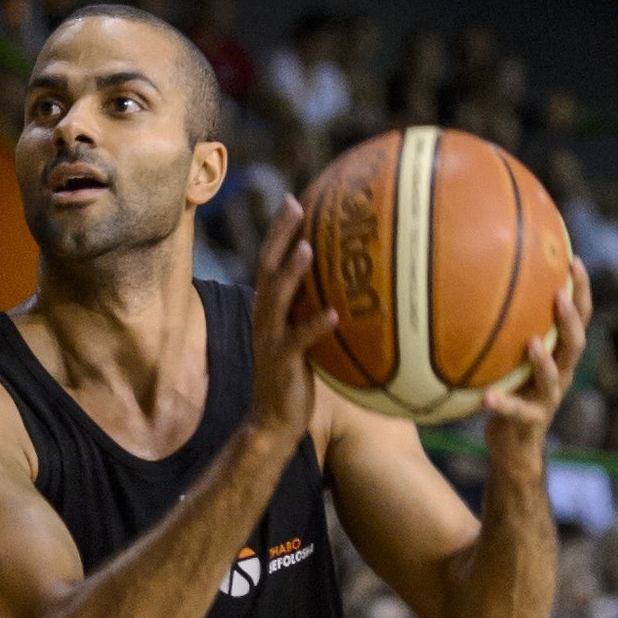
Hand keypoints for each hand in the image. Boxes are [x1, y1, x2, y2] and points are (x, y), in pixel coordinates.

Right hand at [247, 194, 338, 443]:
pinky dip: (314, 326)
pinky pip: (298, 340)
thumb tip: (353, 289)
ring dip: (291, 273)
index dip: (280, 230)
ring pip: (276, 298)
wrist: (274, 419)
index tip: (294, 199)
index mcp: (270, 307)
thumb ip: (317, 310)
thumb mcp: (306, 338)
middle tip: (294, 207)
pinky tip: (334, 315)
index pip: (271, 260)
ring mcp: (270, 337)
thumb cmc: (297, 377)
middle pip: (267, 267)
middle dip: (279, 236)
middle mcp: (265, 316)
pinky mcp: (281, 362)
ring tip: (307, 250)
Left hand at [481, 256, 592, 452]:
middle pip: (575, 343)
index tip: (574, 260)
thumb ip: (503, 329)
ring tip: (532, 343)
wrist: (513, 444)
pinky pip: (517, 412)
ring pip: (553, 378)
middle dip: (571, 319)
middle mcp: (560, 373)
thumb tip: (475, 283)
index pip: (577, 317)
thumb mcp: (508, 357)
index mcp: (558, 354)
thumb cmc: (508, 390)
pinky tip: (486, 398)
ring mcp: (547, 399)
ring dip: (543, 361)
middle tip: (559, 295)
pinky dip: (503, 404)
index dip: (581, 290)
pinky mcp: (529, 421)